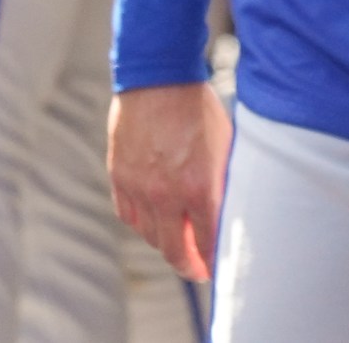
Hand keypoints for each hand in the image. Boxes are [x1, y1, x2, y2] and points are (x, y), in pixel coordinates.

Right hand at [109, 83, 233, 282]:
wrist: (159, 78)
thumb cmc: (199, 108)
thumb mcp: (225, 146)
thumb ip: (223, 183)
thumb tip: (228, 214)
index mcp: (200, 187)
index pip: (208, 244)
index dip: (213, 263)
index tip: (217, 269)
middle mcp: (166, 194)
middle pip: (175, 252)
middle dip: (189, 266)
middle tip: (198, 268)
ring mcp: (139, 188)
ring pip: (150, 236)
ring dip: (166, 243)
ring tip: (179, 240)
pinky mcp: (119, 178)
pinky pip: (129, 216)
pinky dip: (143, 223)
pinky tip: (156, 219)